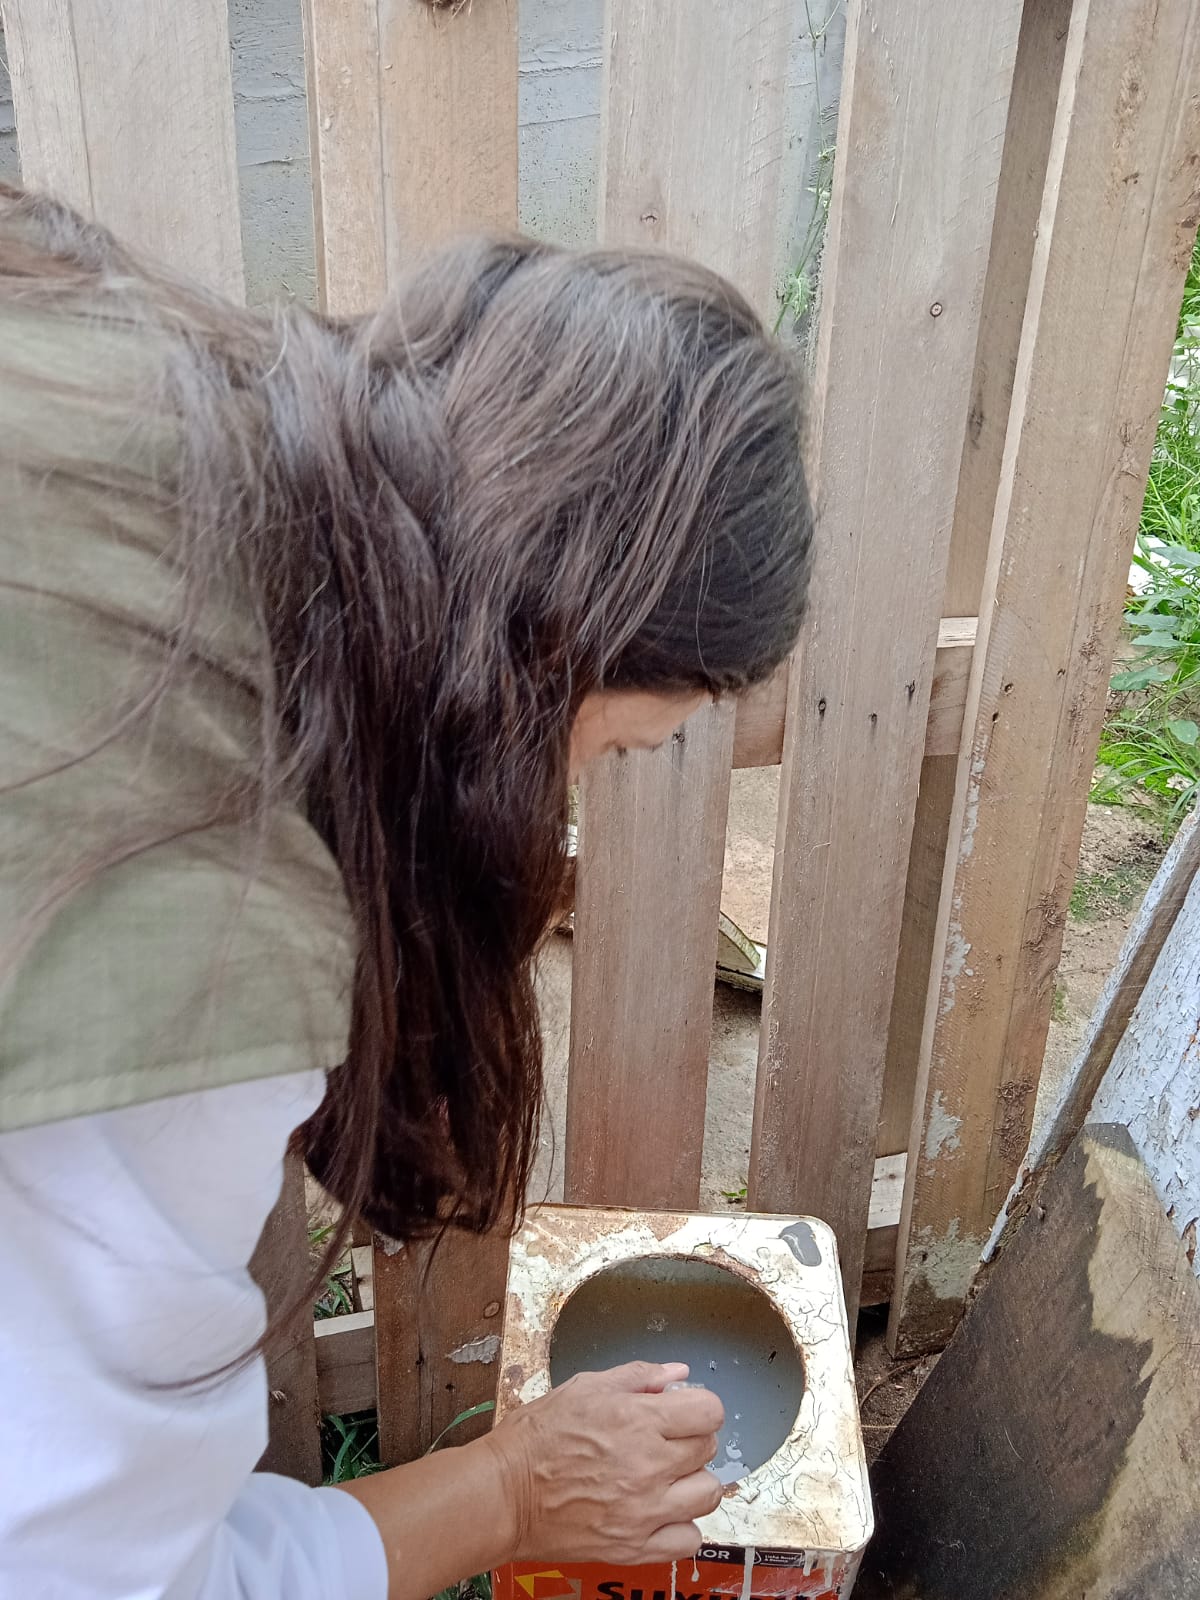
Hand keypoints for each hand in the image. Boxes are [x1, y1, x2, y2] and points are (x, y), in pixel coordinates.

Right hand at [483, 1361, 724, 1564]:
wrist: (504, 1494)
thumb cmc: (537, 1437)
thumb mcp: (585, 1387)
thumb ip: (638, 1377)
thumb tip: (678, 1373)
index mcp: (639, 1421)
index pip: (710, 1412)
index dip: (698, 1407)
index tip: (683, 1412)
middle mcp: (649, 1467)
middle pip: (709, 1450)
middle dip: (691, 1439)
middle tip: (665, 1441)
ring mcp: (644, 1511)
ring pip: (707, 1495)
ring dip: (692, 1483)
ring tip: (666, 1478)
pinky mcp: (634, 1546)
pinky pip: (688, 1540)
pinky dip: (681, 1526)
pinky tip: (659, 1512)